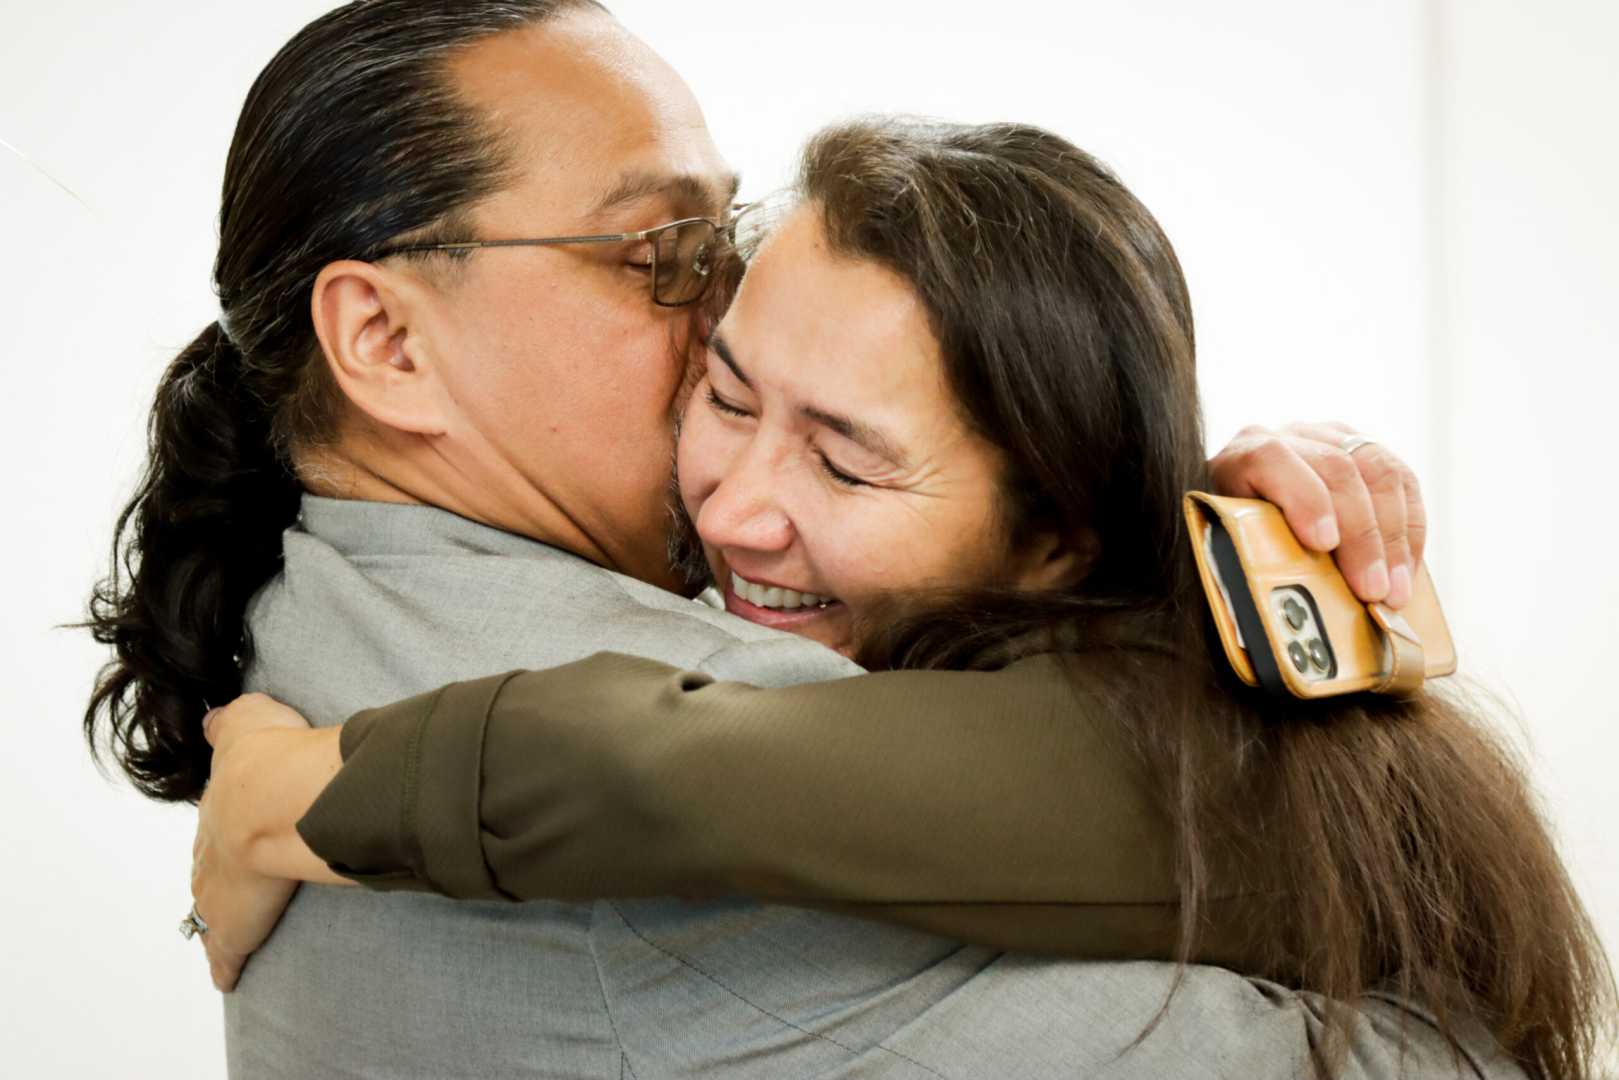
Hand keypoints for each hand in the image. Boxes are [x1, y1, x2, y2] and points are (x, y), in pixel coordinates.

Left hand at [190, 694, 313, 991]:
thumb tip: (211, 721)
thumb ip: (232, 722)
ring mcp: (220, 890)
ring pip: (209, 911)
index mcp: (222, 806)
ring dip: (212, 921)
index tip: (225, 843)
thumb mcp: (245, 722)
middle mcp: (214, 849)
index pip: (216, 825)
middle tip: (215, 891)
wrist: (271, 801)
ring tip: (217, 933)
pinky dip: (223, 962)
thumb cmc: (269, 759)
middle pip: (206, 870)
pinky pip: (225, 951)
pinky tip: (224, 976)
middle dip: (211, 878)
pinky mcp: (235, 924)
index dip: (221, 835)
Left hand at [1209, 422, 1426, 608]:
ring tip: (1394, 590)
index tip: (1324, 543)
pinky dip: (1410, 529)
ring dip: (1393, 537)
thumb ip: (1247, 559)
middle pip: (1336, 468)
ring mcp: (1331, 438)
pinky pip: (1403, 481)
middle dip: (1361, 535)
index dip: (1303, 499)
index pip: (1271, 458)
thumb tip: (1282, 601)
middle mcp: (1288, 435)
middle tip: (1371, 590)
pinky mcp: (1366, 450)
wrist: (1243, 509)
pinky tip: (1405, 570)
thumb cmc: (1232, 538)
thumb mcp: (1225, 545)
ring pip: (1377, 470)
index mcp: (1240, 456)